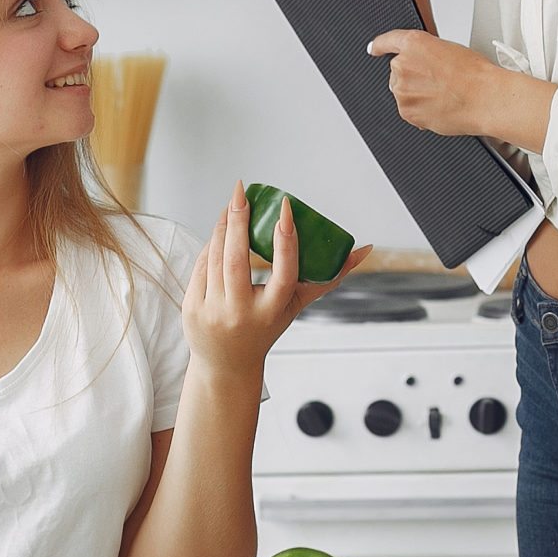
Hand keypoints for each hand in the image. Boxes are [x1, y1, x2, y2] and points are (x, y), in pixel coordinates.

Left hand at [183, 181, 370, 372]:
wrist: (227, 364)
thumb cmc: (266, 327)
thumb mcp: (296, 305)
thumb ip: (328, 277)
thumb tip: (365, 250)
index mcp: (273, 310)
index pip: (284, 272)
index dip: (286, 239)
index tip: (283, 208)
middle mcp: (242, 312)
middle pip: (238, 260)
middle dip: (238, 221)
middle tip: (242, 192)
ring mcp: (214, 310)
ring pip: (215, 258)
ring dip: (222, 227)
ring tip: (232, 205)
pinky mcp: (192, 307)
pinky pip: (201, 266)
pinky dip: (210, 244)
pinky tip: (219, 230)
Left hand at [368, 28, 506, 136]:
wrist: (484, 98)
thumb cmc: (475, 74)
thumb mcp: (450, 49)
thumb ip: (426, 54)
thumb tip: (421, 66)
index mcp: (414, 43)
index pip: (388, 41)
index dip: (379, 45)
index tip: (374, 48)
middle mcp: (402, 65)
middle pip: (399, 71)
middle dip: (414, 77)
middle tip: (439, 82)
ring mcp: (402, 89)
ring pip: (404, 92)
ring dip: (418, 94)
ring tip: (444, 95)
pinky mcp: (406, 111)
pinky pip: (409, 110)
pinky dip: (421, 110)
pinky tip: (441, 106)